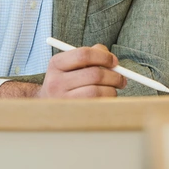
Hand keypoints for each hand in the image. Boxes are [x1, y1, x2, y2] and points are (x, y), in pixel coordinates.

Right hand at [0, 44, 126, 98]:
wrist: (46, 105)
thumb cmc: (67, 80)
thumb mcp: (72, 63)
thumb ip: (92, 54)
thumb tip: (112, 60)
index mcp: (56, 64)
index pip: (83, 55)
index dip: (103, 56)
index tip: (114, 61)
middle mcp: (55, 82)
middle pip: (94, 74)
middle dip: (114, 76)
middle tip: (122, 78)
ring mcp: (62, 101)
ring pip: (97, 92)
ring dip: (112, 90)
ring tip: (113, 89)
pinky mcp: (70, 115)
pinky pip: (96, 106)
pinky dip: (107, 101)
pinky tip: (106, 98)